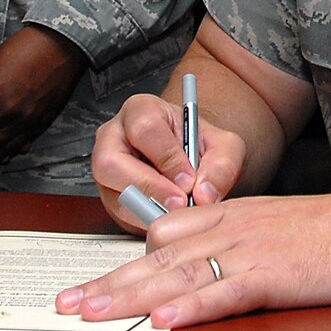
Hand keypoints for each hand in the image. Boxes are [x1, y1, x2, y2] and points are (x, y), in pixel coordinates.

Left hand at [56, 190, 330, 328]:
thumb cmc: (329, 232)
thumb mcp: (269, 224)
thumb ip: (228, 237)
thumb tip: (185, 261)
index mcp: (227, 214)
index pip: (162, 232)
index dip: (124, 262)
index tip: (88, 284)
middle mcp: (228, 227)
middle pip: (155, 256)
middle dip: (107, 283)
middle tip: (65, 303)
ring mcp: (249, 250)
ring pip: (177, 273)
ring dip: (130, 295)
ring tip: (92, 312)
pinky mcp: (272, 275)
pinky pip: (224, 292)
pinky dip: (193, 306)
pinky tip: (164, 320)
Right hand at [92, 93, 245, 230]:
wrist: (193, 164)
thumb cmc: (201, 147)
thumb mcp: (225, 147)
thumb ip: (222, 165)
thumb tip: (204, 193)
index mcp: (141, 110)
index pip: (145, 129)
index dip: (167, 158)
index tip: (188, 179)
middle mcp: (114, 136)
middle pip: (112, 162)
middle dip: (149, 187)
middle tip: (180, 202)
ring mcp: (105, 167)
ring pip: (112, 192)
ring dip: (148, 208)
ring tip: (178, 211)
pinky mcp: (109, 195)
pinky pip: (119, 213)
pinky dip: (146, 220)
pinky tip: (169, 217)